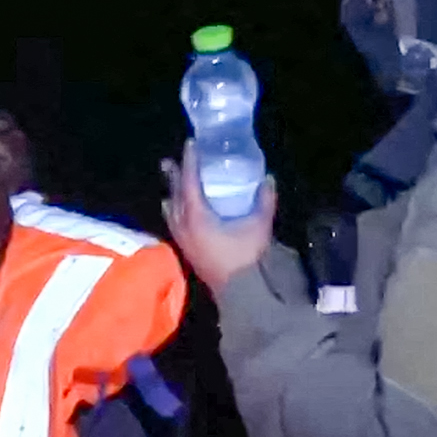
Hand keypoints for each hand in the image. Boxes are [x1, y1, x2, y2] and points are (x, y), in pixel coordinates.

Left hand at [161, 139, 277, 295]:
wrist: (238, 292)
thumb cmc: (246, 257)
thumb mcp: (259, 225)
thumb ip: (264, 201)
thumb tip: (268, 179)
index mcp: (197, 216)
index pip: (189, 182)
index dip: (190, 162)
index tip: (190, 144)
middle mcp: (184, 225)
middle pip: (175, 194)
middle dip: (174, 176)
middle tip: (169, 161)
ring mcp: (182, 239)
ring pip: (171, 210)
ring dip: (171, 193)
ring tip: (169, 183)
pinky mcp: (186, 249)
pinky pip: (173, 223)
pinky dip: (173, 211)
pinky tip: (174, 211)